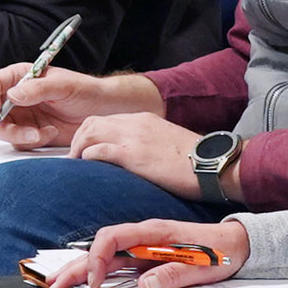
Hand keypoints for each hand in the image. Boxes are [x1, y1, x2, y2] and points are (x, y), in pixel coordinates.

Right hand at [0, 65, 160, 152]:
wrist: (103, 113)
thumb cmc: (86, 91)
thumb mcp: (64, 86)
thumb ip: (37, 89)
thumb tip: (12, 95)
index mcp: (20, 77)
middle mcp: (15, 96)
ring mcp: (20, 116)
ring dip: (15, 134)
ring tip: (40, 133)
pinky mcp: (28, 134)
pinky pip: (16, 142)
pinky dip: (30, 141)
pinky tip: (48, 133)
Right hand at [53, 217, 251, 287]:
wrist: (236, 244)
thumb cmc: (220, 251)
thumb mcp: (203, 265)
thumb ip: (174, 273)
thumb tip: (144, 285)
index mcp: (152, 232)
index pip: (112, 238)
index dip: (98, 259)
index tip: (95, 284)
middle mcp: (142, 238)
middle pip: (99, 249)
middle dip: (73, 268)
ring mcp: (142, 249)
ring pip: (102, 258)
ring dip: (78, 272)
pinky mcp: (145, 259)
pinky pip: (114, 265)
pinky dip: (95, 273)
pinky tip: (82, 283)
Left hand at [68, 110, 205, 198]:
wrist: (213, 164)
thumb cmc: (195, 161)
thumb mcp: (167, 143)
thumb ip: (148, 144)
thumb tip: (135, 159)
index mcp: (144, 119)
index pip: (105, 119)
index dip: (89, 134)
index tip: (84, 150)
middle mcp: (136, 123)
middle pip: (91, 123)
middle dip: (77, 141)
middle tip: (74, 159)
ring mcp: (134, 137)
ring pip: (90, 133)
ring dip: (77, 150)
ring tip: (76, 166)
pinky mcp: (134, 155)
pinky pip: (99, 151)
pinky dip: (87, 159)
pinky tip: (87, 169)